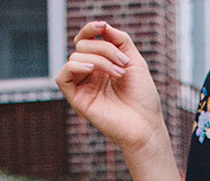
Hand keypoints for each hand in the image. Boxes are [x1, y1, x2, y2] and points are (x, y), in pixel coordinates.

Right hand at [55, 20, 164, 153]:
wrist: (146, 126)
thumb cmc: (143, 97)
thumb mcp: (134, 60)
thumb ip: (119, 40)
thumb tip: (102, 26)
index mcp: (101, 66)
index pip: (86, 40)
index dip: (90, 29)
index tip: (102, 26)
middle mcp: (90, 75)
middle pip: (83, 46)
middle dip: (104, 49)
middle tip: (123, 65)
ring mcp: (83, 87)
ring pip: (76, 57)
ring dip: (99, 59)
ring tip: (119, 74)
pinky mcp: (78, 100)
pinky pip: (62, 76)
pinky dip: (74, 67)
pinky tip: (90, 69)